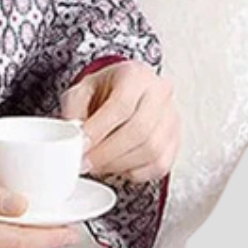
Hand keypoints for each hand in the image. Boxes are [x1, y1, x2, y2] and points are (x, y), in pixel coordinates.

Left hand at [59, 60, 178, 182]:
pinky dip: (136, 172)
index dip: (99, 129)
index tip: (81, 146)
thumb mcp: (82, 89)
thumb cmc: (104, 89)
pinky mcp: (176, 140)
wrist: (124, 90)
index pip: (121, 104)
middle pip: (140, 130)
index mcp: (135, 74)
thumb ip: (74, 110)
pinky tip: (117, 167)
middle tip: (86, 163)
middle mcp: (159, 93)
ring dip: (119, 165)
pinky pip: (160, 165)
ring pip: (152, 151)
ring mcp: (171, 118)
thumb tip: (72, 137)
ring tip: (98, 165)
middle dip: (108, 153)